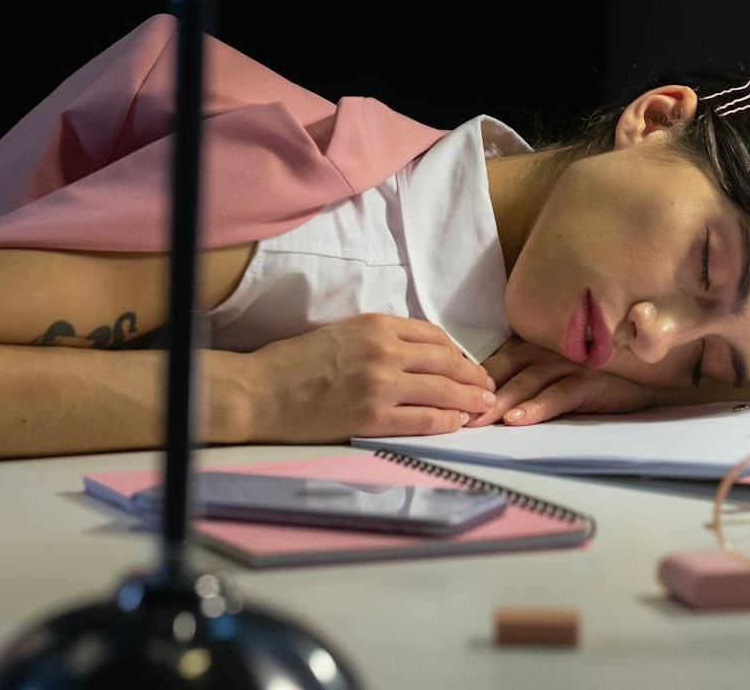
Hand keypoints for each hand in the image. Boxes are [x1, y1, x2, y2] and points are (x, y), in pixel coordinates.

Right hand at [213, 313, 496, 442]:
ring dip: (470, 400)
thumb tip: (421, 354)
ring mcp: (381, 385)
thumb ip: (382, 339)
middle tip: (487, 388)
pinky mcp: (373, 417)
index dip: (459, 353)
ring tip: (484, 407)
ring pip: (443, 391)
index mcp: (377, 325)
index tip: (468, 365)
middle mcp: (385, 351)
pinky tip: (457, 424)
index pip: (435, 337)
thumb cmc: (296, 363)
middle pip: (448, 362)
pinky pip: (425, 420)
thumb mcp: (344, 333)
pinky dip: (447, 421)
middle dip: (474, 377)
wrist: (261, 391)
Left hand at [472, 335, 655, 426]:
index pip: (492, 362)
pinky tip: (518, 420)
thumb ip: (515, 389)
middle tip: (455, 414)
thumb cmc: (585, 388)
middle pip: (505, 368)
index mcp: (531, 349)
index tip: (444, 398)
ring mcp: (569, 364)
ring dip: (502, 401)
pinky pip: (559, 394)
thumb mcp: (544, 386)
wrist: (639, 391)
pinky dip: (537, 407)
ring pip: (528, 381)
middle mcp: (547, 351)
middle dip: (478, 392)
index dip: (468, 379)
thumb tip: (474, 408)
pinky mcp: (590, 380)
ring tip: (481, 419)